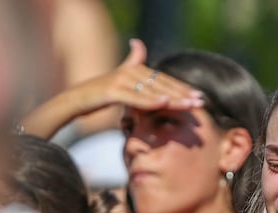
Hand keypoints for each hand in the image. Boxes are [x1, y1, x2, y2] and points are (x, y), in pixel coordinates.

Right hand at [68, 38, 203, 114]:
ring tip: (190, 105)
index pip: (164, 80)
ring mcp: (121, 80)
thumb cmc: (100, 93)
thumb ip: (132, 61)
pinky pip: (135, 98)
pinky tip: (165, 104)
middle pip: (162, 85)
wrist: (76, 101)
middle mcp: (131, 72)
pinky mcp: (112, 91)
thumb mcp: (119, 76)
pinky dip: (150, 101)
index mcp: (136, 70)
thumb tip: (138, 42)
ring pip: (153, 92)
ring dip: (173, 99)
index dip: (182, 88)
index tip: (200, 96)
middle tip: (201, 102)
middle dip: (183, 95)